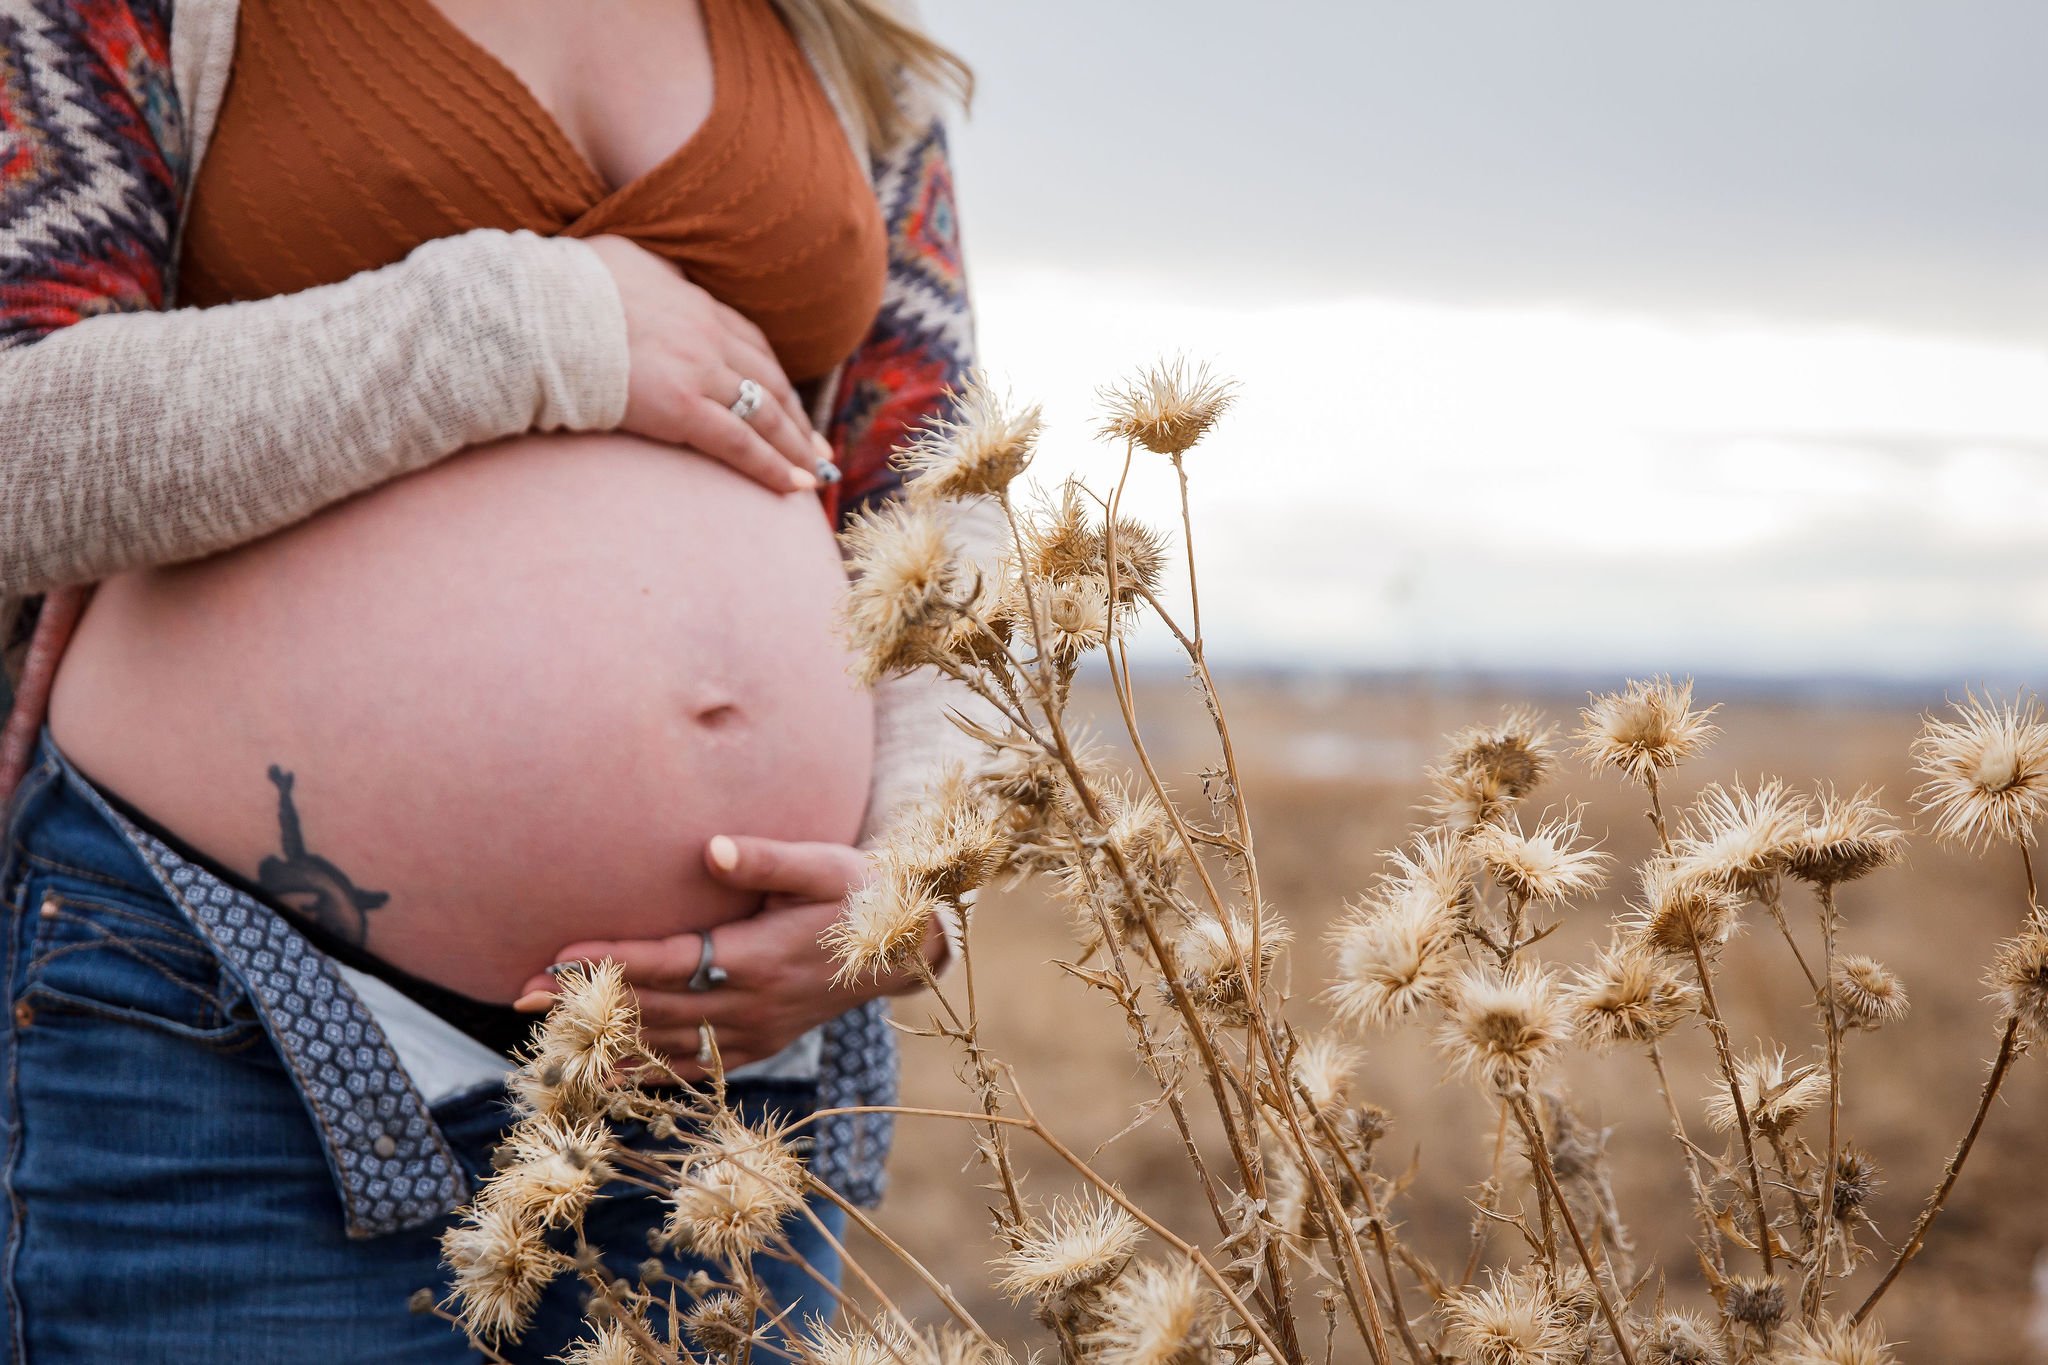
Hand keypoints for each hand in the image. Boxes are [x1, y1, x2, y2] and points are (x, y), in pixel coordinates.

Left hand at [513, 835, 941, 1080]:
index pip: (666, 962)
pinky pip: (690, 1068)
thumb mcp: (820, 864)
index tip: (558, 957)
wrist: (903, 949)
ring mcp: (752, 1033)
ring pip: (663, 1044)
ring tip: (544, 1034)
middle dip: (584, 1002)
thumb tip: (711, 849)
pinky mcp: (758, 1047)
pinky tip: (603, 1076)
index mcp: (756, 959)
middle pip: (651, 1008)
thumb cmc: (857, 895)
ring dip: (602, 1039)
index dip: (610, 962)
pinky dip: (644, 1074)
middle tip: (520, 995)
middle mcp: (748, 1006)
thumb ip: (763, 860)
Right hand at [581, 235, 836, 493]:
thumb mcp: (618, 260)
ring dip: (796, 445)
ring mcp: (699, 370)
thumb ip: (647, 274)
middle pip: (769, 379)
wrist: (537, 313)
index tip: (789, 399)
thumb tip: (647, 276)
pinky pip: (740, 443)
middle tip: (817, 445)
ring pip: (764, 413)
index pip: (749, 341)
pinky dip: (773, 466)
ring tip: (815, 472)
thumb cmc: (563, 289)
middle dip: (797, 416)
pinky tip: (794, 486)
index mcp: (692, 301)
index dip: (773, 374)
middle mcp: (707, 334)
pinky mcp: (682, 407)